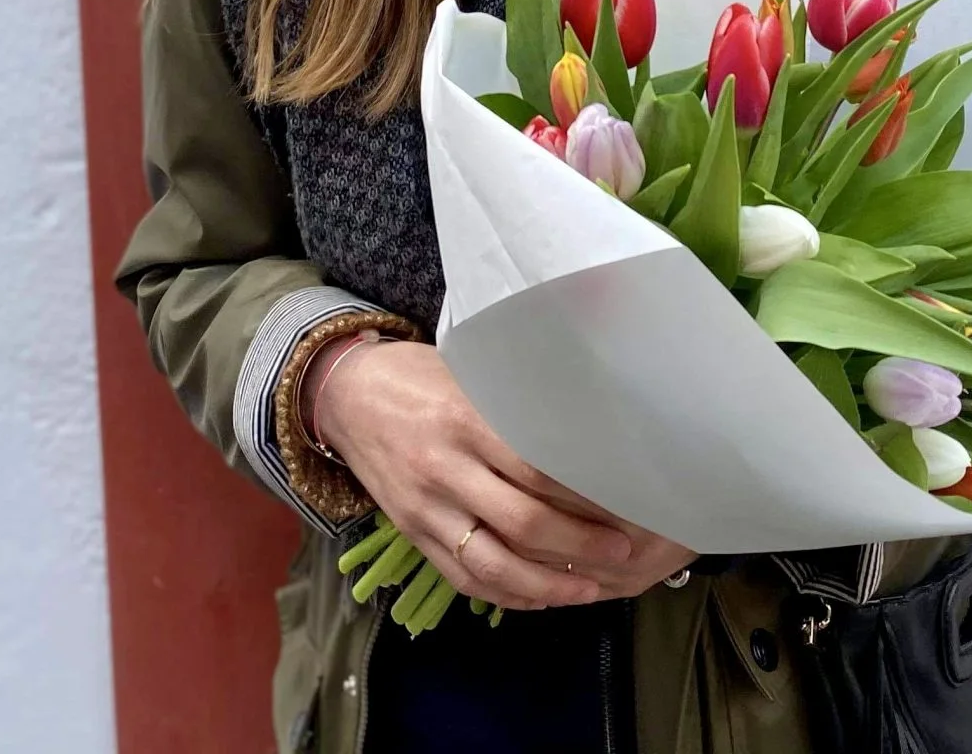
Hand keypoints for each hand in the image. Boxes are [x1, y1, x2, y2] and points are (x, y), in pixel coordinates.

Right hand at [313, 339, 689, 608]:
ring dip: (548, 585)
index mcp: (466, 420)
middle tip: (622, 550)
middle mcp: (444, 469)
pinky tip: (541, 597)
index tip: (625, 502)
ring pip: (493, 564)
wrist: (346, 394)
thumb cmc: (420, 375)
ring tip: (591, 588)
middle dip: (579, 546)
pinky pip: (463, 577)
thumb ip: (519, 406)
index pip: (536, 469)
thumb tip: (588, 431)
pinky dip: (506, 595)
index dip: (583, 494)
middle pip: (522, 523)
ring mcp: (425, 508)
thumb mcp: (471, 373)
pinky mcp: (412, 534)